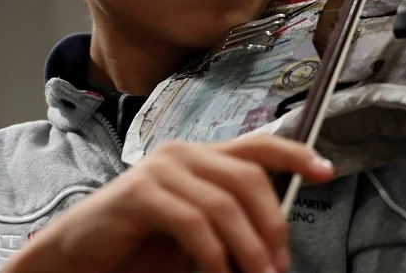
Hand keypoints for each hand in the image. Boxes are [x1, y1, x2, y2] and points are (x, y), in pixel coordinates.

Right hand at [4, 134, 334, 272]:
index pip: (258, 144)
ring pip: (225, 204)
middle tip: (278, 265)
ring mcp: (161, 170)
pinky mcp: (139, 193)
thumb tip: (277, 242)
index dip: (296, 154)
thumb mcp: (200, 233)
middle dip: (272, 224)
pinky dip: (213, 254)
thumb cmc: (141, 248)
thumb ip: (233, 223)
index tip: (326, 172)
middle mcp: (184, 154)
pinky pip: (193, 222)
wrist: (79, 258)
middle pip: (249, 177)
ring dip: (247, 248)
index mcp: (202, 157)